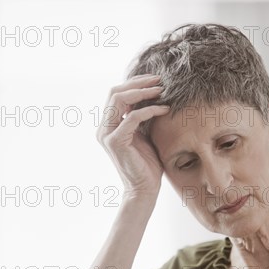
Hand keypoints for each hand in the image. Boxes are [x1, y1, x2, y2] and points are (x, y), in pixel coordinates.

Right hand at [97, 74, 169, 199]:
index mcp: (108, 125)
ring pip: (119, 100)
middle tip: (159, 80)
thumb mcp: (144, 134)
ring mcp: (107, 134)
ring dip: (142, 92)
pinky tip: (164, 110)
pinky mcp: (115, 141)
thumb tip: (152, 94)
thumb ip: (141, 116)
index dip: (135, 83)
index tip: (155, 80)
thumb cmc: (147, 164)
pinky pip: (132, 117)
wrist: (145, 188)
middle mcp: (103, 128)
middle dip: (138, 83)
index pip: (116, 94)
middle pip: (115, 92)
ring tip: (162, 91)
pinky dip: (150, 110)